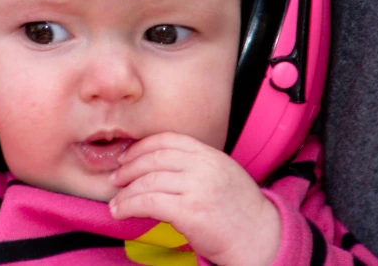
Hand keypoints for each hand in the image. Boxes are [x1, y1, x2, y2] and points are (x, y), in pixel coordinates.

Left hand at [108, 132, 280, 265]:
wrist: (261, 238)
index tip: (127, 157)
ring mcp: (197, 187)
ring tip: (116, 202)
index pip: (167, 140)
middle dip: (129, 167)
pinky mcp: (190, 211)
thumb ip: (195, 165)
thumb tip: (157, 166)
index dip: (142, 147)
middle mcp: (203, 166)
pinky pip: (149, 202)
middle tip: (115, 178)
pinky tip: (121, 211)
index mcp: (210, 154)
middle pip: (154, 158)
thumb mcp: (221, 174)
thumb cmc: (240, 211)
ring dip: (125, 192)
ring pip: (148, 181)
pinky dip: (130, 205)